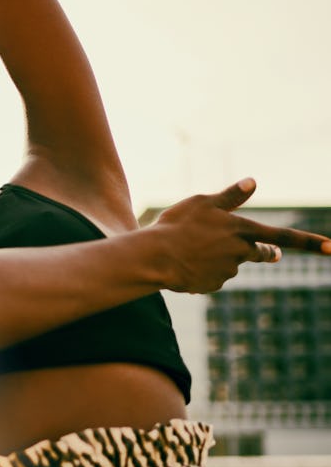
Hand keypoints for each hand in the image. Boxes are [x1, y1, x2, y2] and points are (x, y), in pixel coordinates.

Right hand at [152, 177, 330, 293]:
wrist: (156, 257)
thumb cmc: (178, 225)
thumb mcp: (203, 203)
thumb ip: (230, 196)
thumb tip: (253, 181)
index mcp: (243, 230)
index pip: (283, 236)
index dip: (310, 242)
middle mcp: (241, 253)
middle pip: (261, 252)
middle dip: (266, 251)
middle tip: (270, 251)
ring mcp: (228, 272)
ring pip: (231, 262)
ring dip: (220, 256)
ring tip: (191, 248)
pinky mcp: (213, 286)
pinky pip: (213, 276)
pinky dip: (203, 269)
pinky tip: (185, 263)